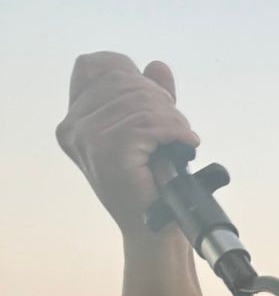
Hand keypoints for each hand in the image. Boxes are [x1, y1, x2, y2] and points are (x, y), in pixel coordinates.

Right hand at [56, 52, 200, 235]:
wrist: (154, 229)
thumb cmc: (152, 186)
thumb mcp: (150, 132)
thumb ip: (150, 98)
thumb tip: (157, 67)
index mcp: (75, 121)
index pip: (94, 66)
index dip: (130, 74)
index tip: (156, 101)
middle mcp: (74, 127)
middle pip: (124, 82)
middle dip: (160, 101)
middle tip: (176, 129)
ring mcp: (89, 138)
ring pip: (142, 104)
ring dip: (172, 119)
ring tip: (181, 140)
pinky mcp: (110, 150)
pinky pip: (151, 124)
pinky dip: (176, 130)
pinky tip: (186, 144)